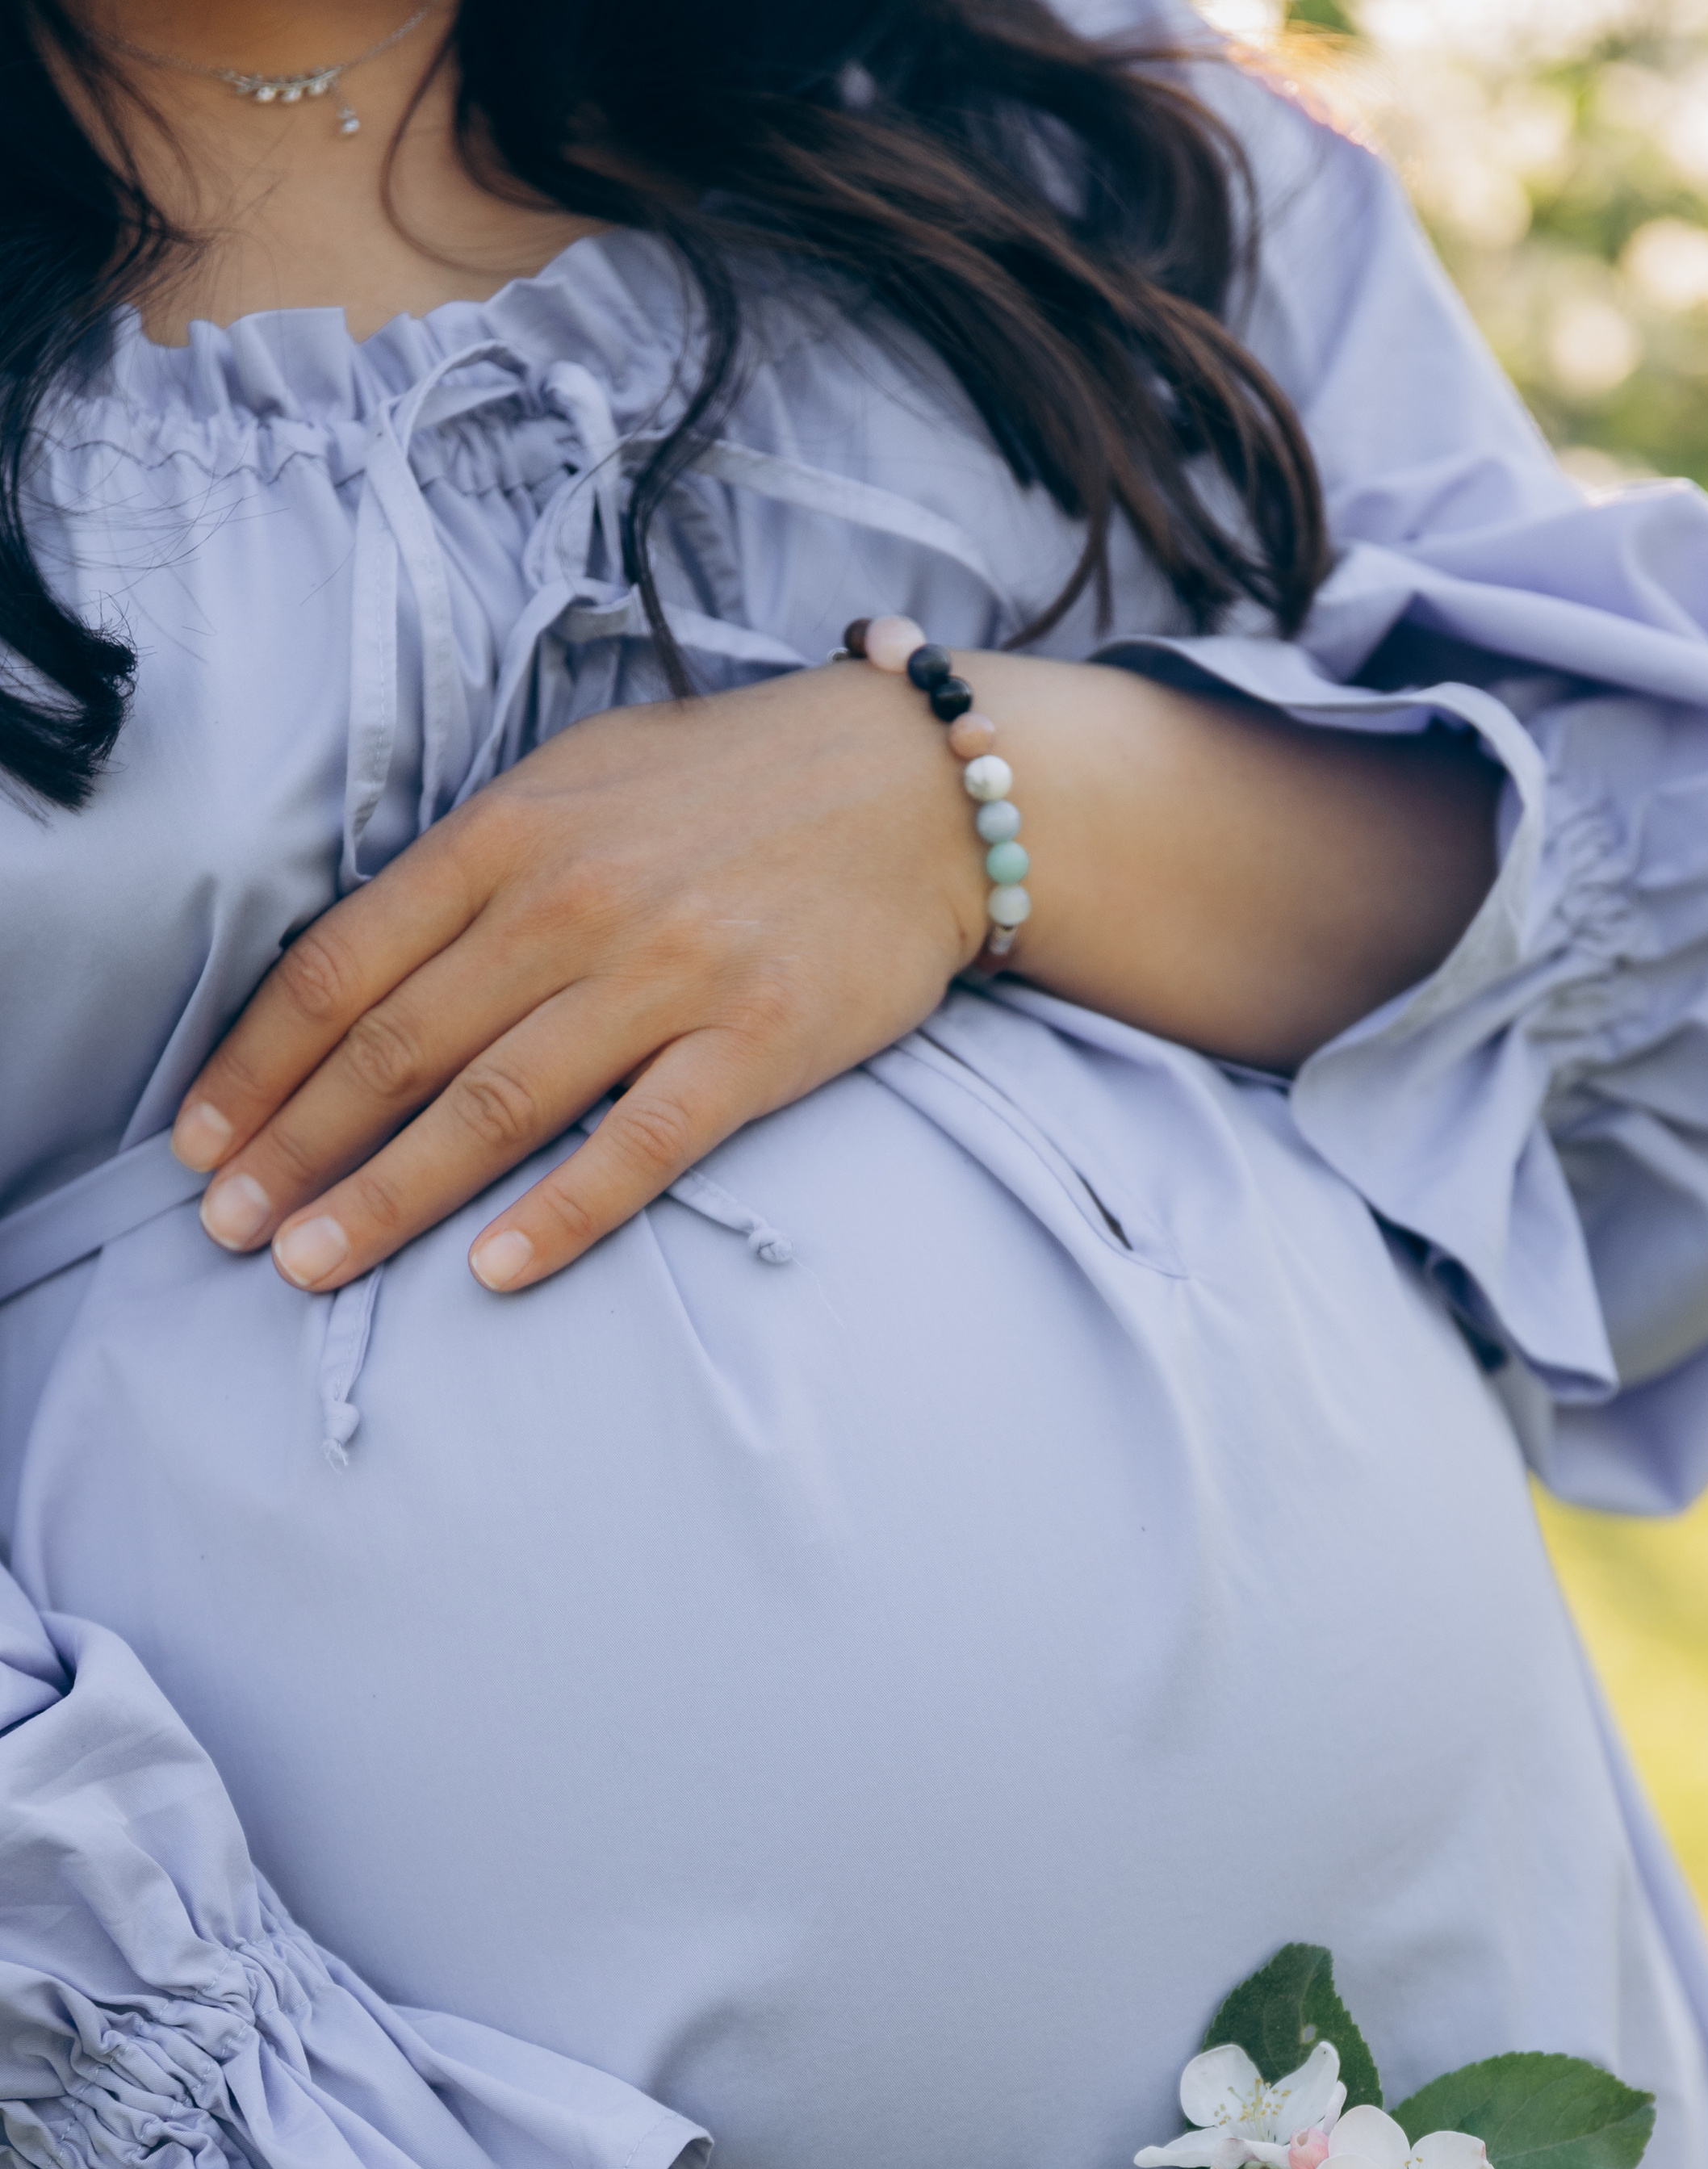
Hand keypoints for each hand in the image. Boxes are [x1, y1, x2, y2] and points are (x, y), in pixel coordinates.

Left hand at [173, 652, 1497, 1297]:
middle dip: (297, 1146)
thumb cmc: (741, 789)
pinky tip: (491, 1271)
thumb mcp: (583, 782)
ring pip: (494, 1101)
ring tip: (311, 1266)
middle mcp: (574, 900)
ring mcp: (669, 972)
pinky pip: (641, 1143)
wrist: (929, 787)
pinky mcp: (760, 1040)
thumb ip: (477, 869)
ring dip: (390, 1194)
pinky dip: (561, 1211)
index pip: (345, 963)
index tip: (203, 1141)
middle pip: (399, 1045)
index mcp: (512, 832)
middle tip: (228, 1232)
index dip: (261, 1062)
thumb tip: (364, 972)